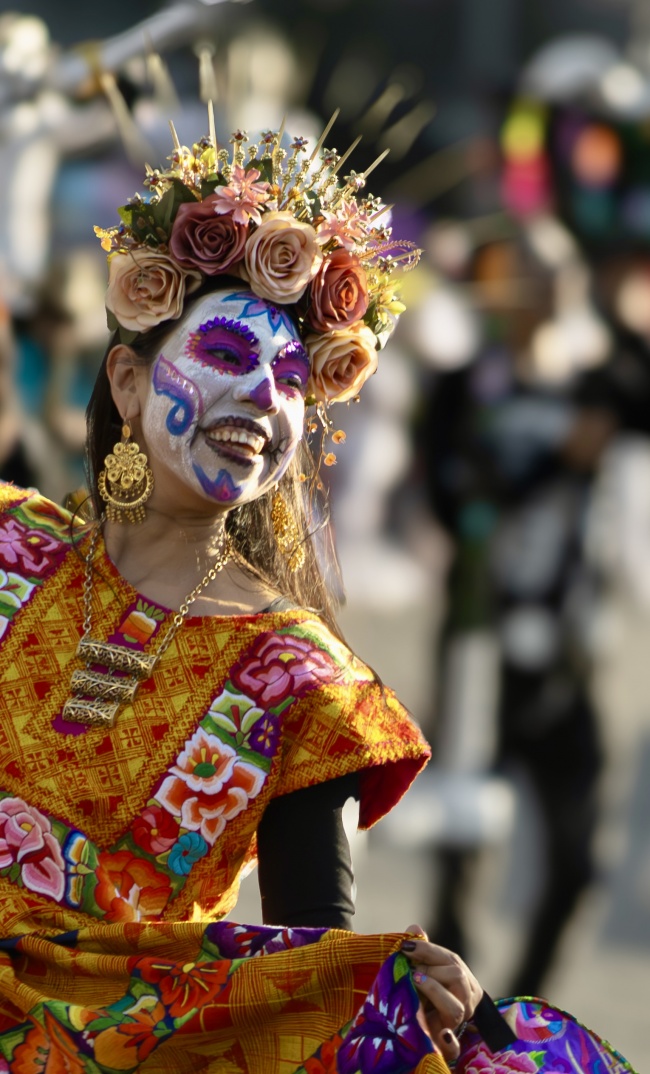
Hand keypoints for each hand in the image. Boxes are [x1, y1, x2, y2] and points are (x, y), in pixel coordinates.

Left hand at [400, 924, 481, 1064]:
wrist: (424, 1031)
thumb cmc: (425, 995)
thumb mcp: (424, 972)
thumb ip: (421, 953)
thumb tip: (414, 927)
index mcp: (463, 980)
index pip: (451, 959)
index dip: (427, 950)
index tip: (405, 946)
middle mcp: (466, 1000)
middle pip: (457, 977)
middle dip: (429, 969)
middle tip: (409, 969)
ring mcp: (459, 1023)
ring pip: (455, 1007)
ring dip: (434, 990)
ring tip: (415, 982)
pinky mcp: (448, 1044)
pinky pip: (453, 1046)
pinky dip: (449, 1042)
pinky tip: (442, 1034)